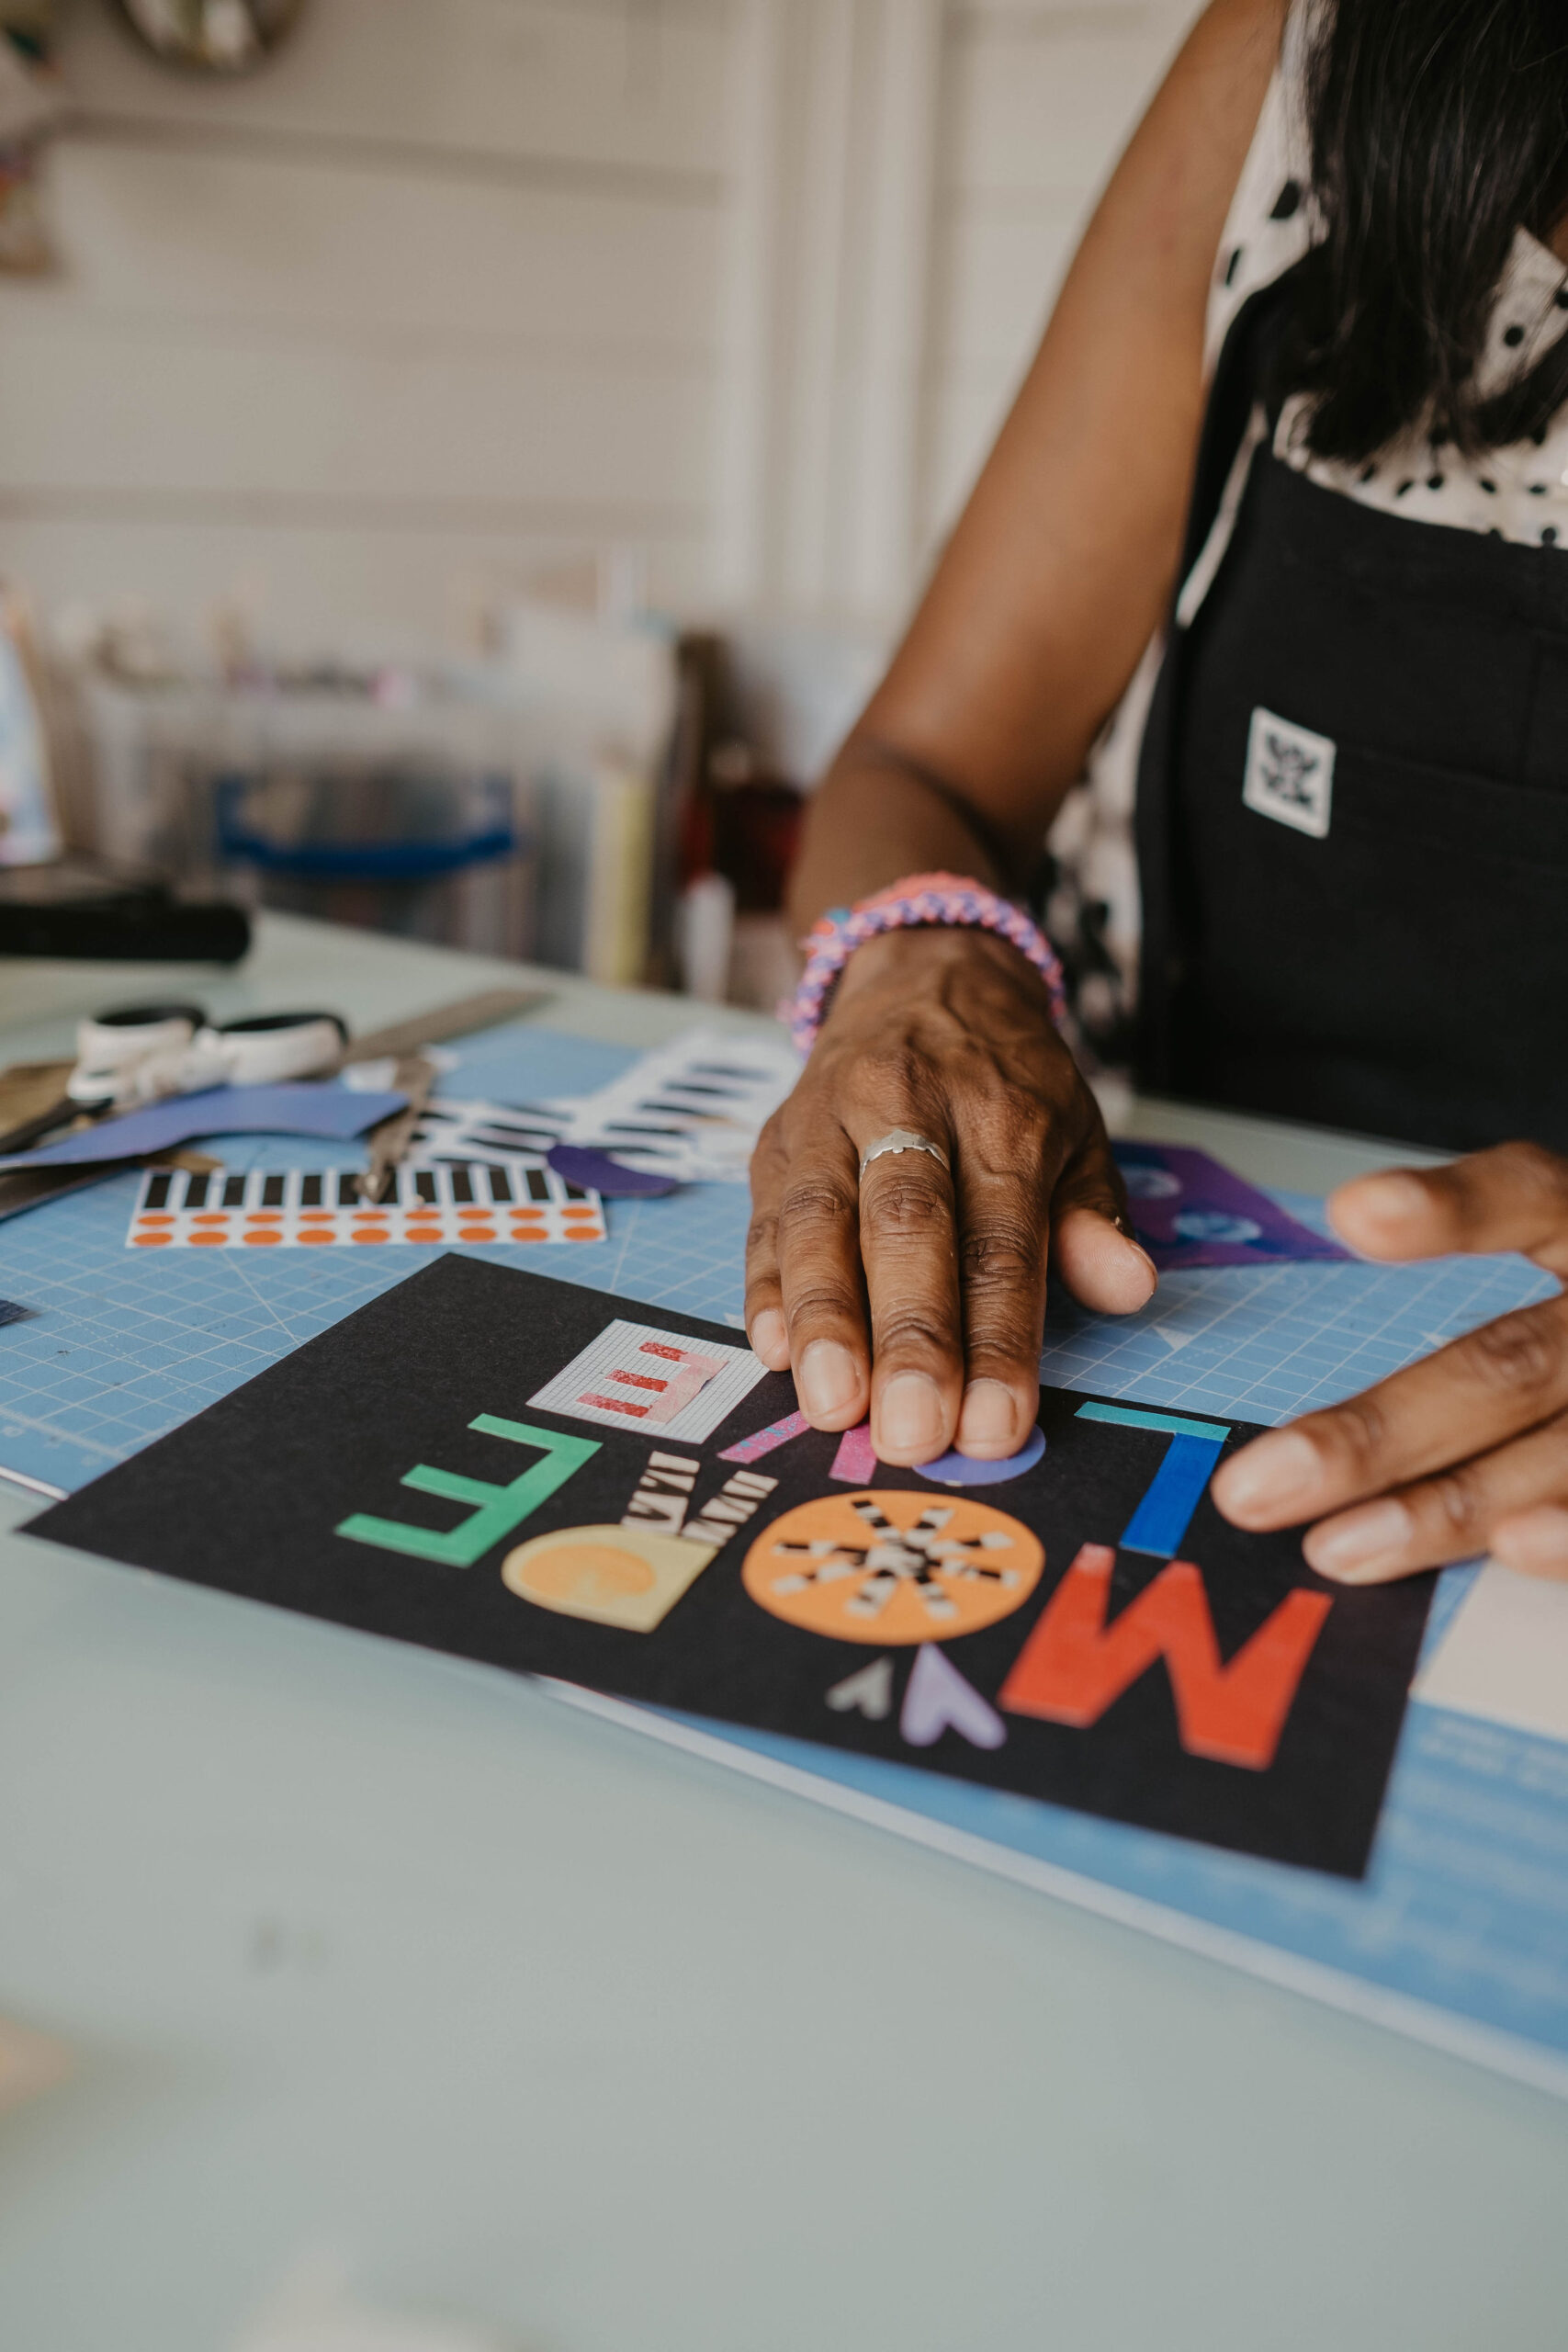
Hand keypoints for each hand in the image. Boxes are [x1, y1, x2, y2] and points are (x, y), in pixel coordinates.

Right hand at [745, 926, 1156, 1466]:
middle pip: (907, 1227)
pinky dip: (764, 1285)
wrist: (921, 973)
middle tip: (912, 1431)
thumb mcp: (1077, 1128)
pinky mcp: (774, 1139)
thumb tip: (1129, 1288)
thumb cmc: (1006, 1080)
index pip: (1003, 1240)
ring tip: (831, 1405)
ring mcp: (831, 1119)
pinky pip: (764, 1215)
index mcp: (1003, 1114)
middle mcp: (910, 1106)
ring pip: (820, 1219)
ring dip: (824, 1319)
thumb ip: (1094, 1215)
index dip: (1000, 1338)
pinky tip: (771, 1349)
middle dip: (909, 1336)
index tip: (999, 1426)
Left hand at [1212, 1143, 1567, 1581]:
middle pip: (1513, 1365)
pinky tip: (1517, 1549)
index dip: (1455, 1209)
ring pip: (1564, 1451)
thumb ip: (1486, 1236)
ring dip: (1451, 1506)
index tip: (1351, 1213)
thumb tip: (1352, 1218)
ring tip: (1340, 1547)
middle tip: (1254, 1487)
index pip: (1535, 1196)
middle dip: (1379, 1433)